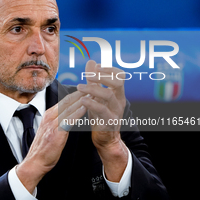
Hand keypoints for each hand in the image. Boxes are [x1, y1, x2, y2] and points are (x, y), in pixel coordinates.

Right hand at [16, 90, 86, 192]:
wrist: (36, 161)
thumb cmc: (45, 147)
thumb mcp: (51, 130)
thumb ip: (58, 121)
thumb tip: (68, 114)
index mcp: (49, 115)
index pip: (65, 100)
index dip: (77, 93)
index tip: (88, 88)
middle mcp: (50, 117)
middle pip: (67, 101)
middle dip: (81, 93)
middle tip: (93, 85)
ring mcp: (52, 124)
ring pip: (69, 108)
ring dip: (82, 100)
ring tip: (93, 93)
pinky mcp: (55, 133)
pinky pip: (68, 120)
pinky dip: (77, 112)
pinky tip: (85, 108)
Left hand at [77, 60, 128, 181]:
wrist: (104, 137)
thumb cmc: (100, 114)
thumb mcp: (97, 95)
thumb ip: (94, 79)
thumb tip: (92, 61)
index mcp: (118, 92)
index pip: (120, 75)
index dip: (109, 69)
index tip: (95, 67)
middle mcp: (120, 100)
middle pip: (118, 82)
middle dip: (102, 76)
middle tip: (88, 75)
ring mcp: (116, 111)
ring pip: (109, 95)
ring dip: (93, 88)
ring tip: (79, 86)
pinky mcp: (110, 122)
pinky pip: (102, 110)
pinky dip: (92, 103)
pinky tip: (83, 100)